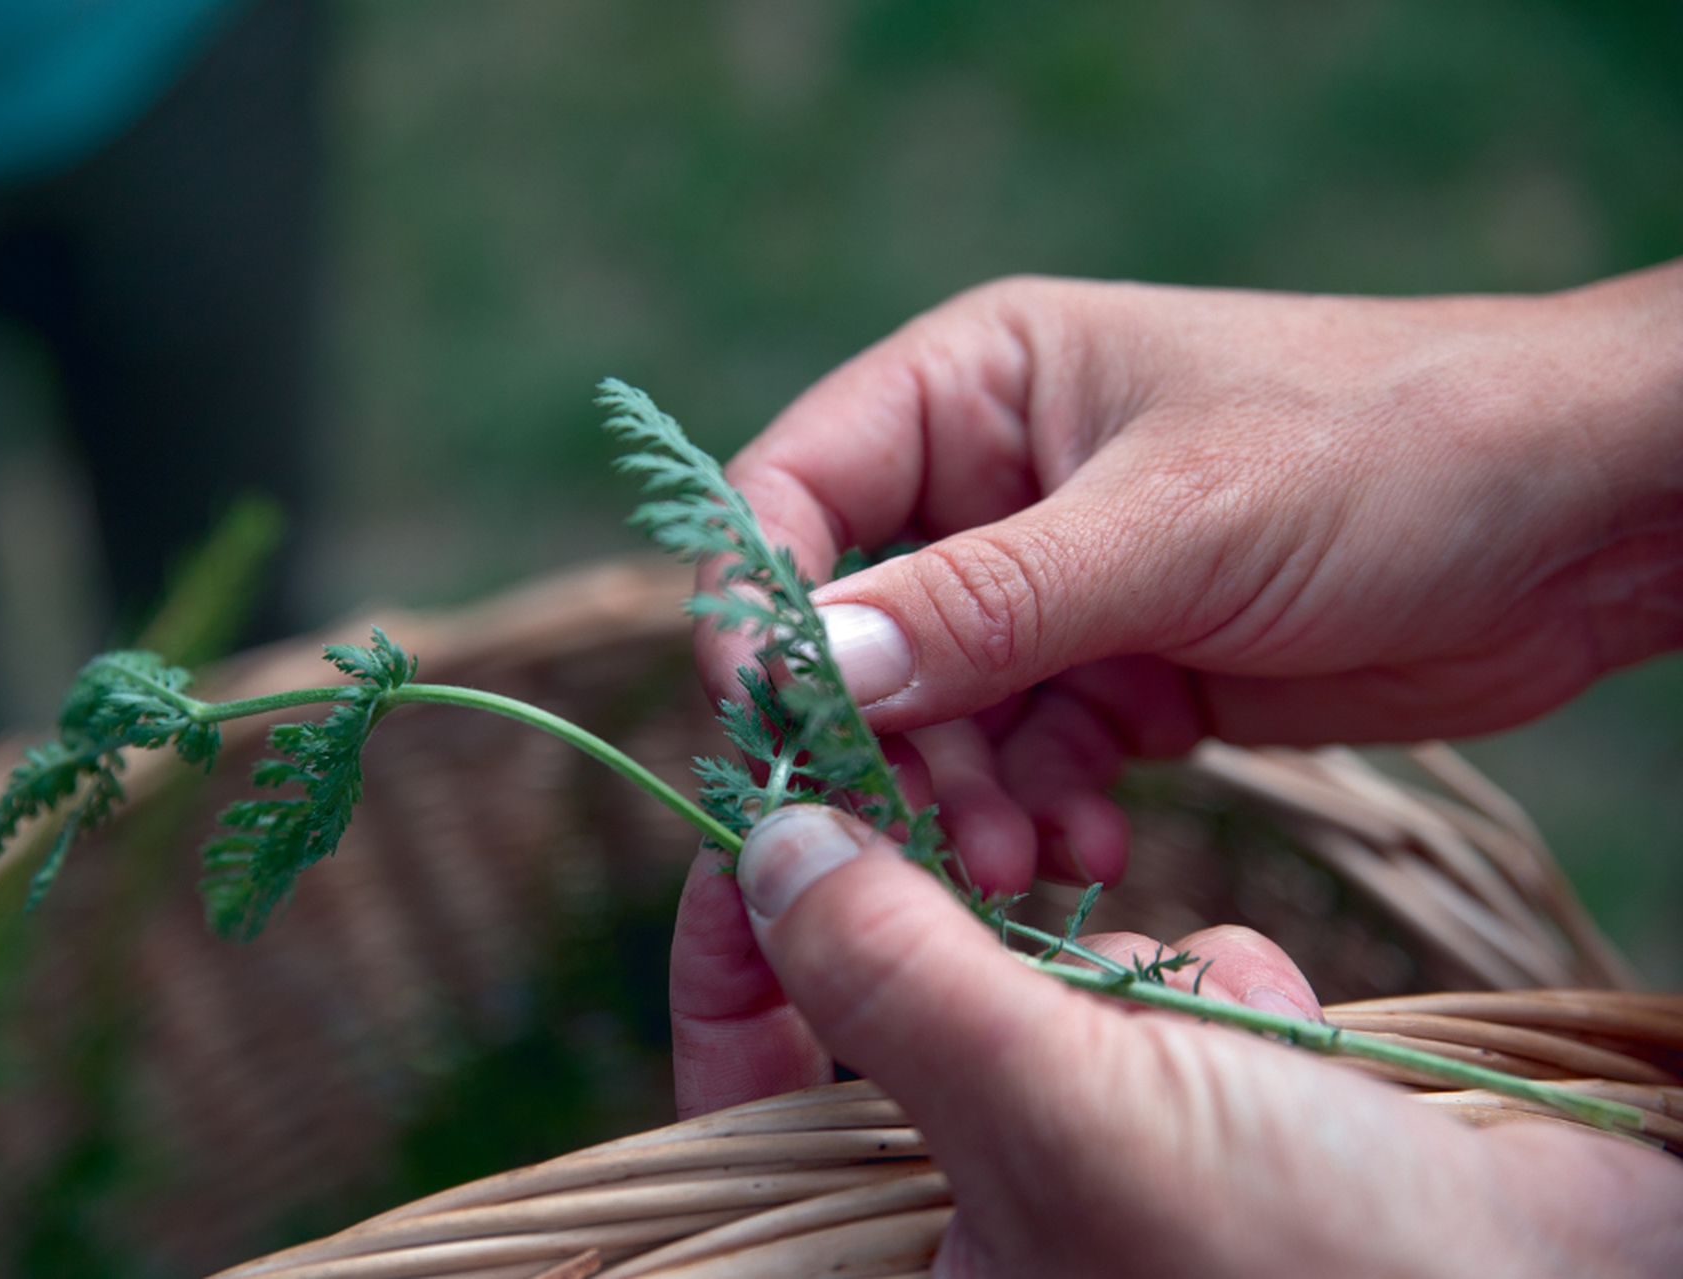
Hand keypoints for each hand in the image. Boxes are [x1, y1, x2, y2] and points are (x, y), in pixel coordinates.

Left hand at [669, 805, 1682, 1276]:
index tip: (760, 810)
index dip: (732, 953)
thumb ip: (891, 975)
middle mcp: (986, 1213)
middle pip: (889, 1011)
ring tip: (1183, 989)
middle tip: (967, 821)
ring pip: (1037, 989)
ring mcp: (1107, 1163)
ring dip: (1110, 962)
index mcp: (900, 1252)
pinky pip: (1163, 1000)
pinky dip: (1215, 987)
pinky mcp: (1217, 1117)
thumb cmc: (1296, 1264)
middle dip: (942, 920)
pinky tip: (1270, 1018)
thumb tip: (770, 842)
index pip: (742, 1088)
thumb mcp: (1057, 1117)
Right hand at [697, 266, 1682, 887]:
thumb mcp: (1176, 522)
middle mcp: (995, 482)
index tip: (775, 729)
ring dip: (964, 799)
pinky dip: (1041, 813)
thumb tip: (818, 672)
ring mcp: (1059, 586)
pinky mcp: (1121, 673)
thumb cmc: (1386, 453)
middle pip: (858, 623)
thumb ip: (988, 603)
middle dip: (883, 739)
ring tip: (1025, 868)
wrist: (1582, 520)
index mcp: (979, 385)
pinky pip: (1029, 759)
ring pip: (939, 714)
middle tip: (923, 839)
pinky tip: (1095, 848)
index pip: (796, 490)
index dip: (763, 607)